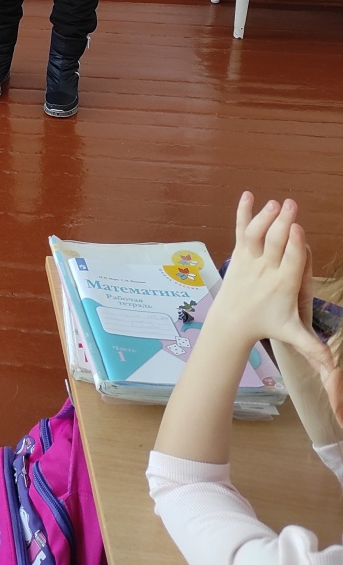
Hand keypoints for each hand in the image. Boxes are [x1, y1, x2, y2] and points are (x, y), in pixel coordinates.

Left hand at [216, 193, 341, 420]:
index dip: (293, 246)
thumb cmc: (266, 324)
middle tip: (291, 205)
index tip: (298, 230)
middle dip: (281, 224)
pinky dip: (242, 213)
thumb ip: (314, 348)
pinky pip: (240, 230)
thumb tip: (334, 369)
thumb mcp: (292, 334)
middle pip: (274, 244)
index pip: (289, 263)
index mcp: (282, 285)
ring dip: (264, 217)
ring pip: (256, 235)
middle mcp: (264, 270)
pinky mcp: (239, 253)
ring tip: (273, 203)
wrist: (232, 322)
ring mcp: (249, 260)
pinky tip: (247, 195)